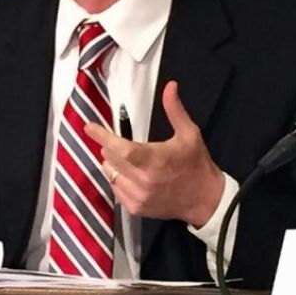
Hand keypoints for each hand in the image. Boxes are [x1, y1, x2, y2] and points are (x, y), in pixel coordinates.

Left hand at [85, 80, 224, 227]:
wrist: (206, 200)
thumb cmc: (196, 164)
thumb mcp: (189, 134)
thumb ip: (174, 110)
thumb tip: (170, 86)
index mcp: (155, 159)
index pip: (120, 148)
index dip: (103, 136)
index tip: (89, 127)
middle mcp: (144, 179)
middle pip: (110, 158)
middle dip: (111, 147)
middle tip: (122, 144)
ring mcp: (139, 196)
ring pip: (110, 173)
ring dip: (113, 164)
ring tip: (130, 161)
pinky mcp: (136, 208)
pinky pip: (115, 189)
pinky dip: (118, 180)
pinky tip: (133, 176)